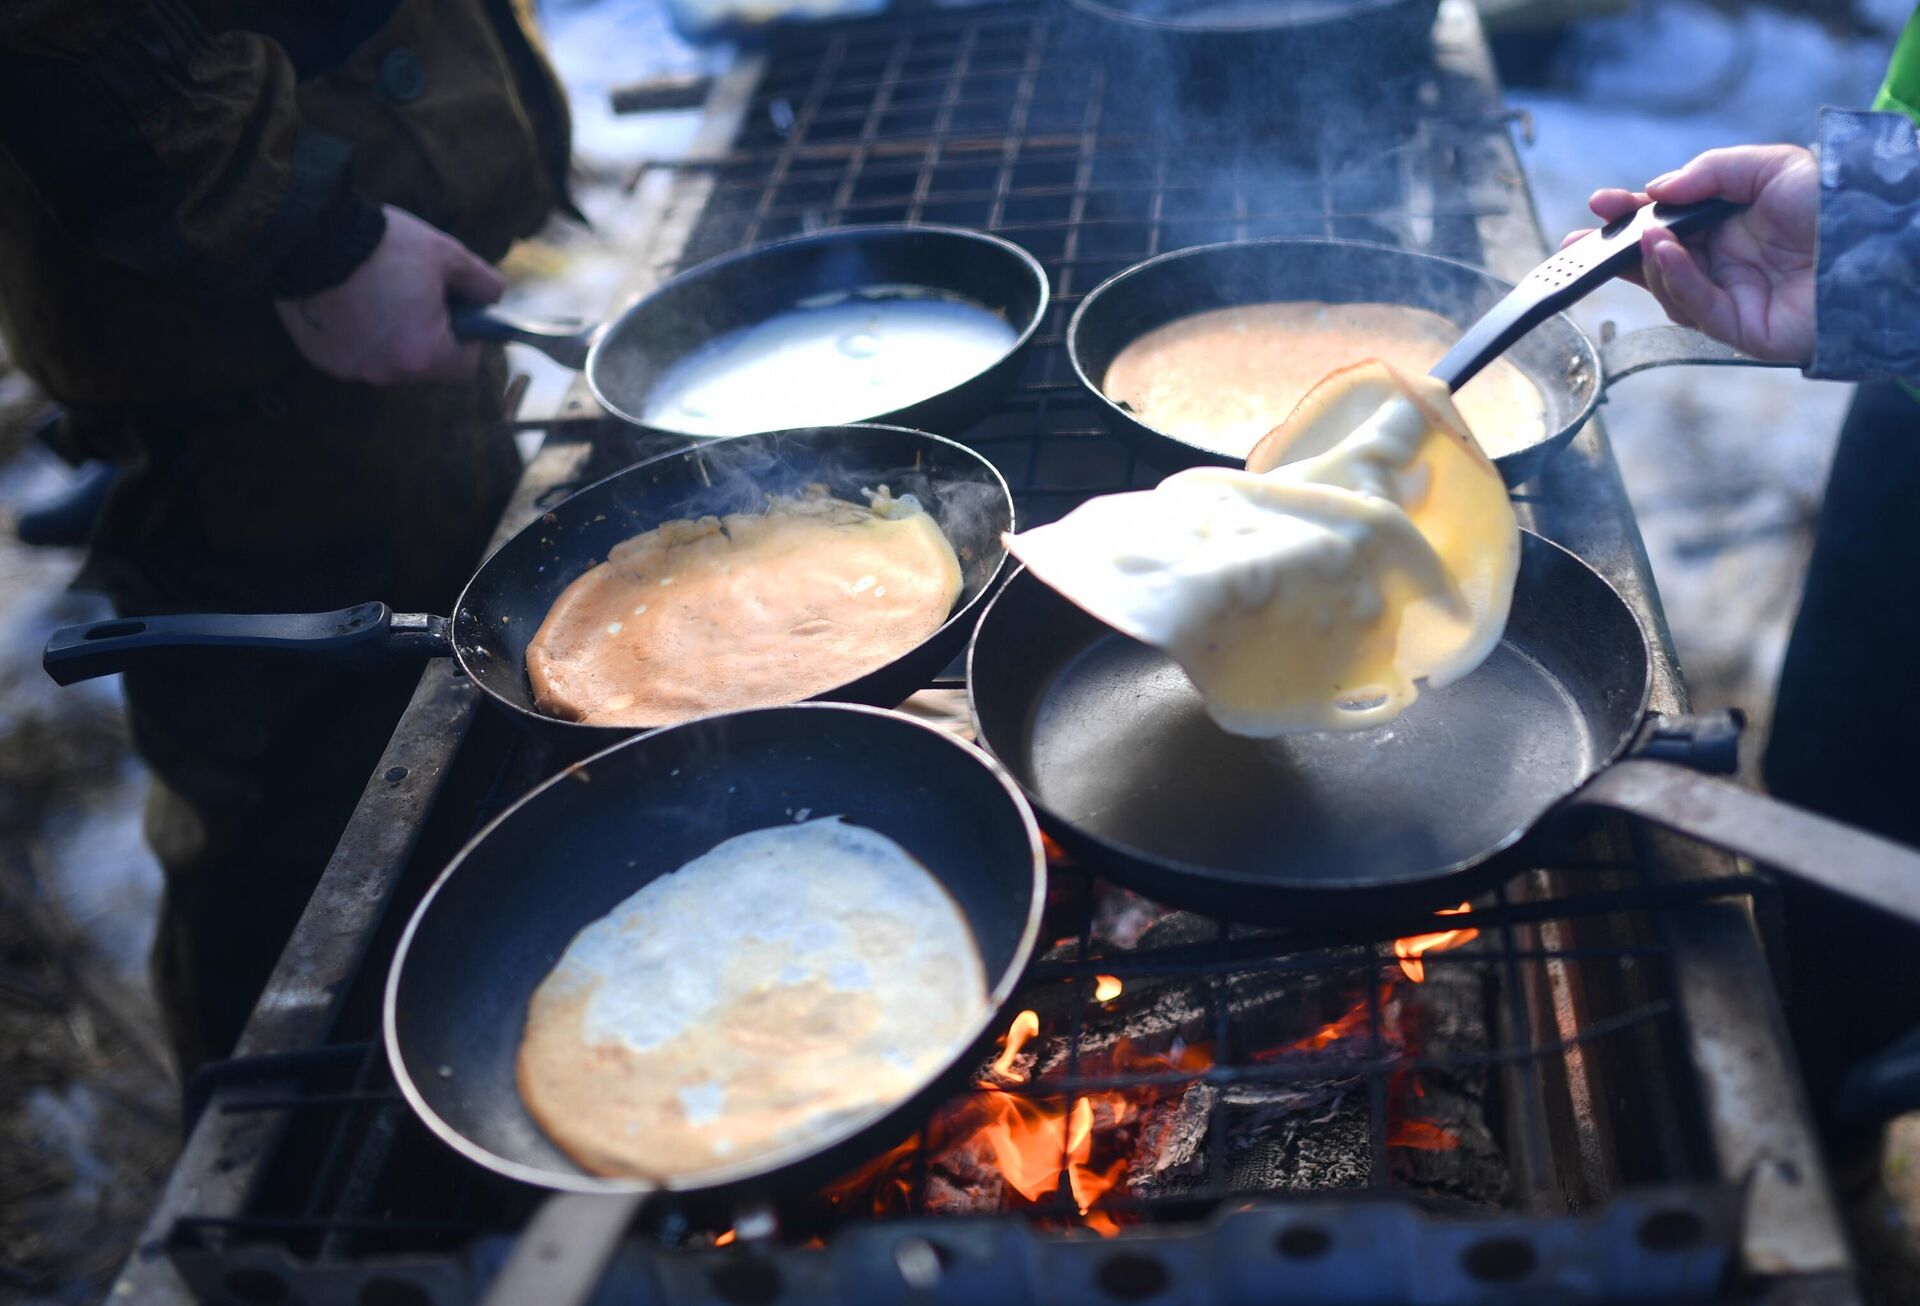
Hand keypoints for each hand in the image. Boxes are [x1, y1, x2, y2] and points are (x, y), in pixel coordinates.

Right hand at [274, 204, 504, 384]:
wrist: (311, 235)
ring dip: (392, 337)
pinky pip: (354, 353)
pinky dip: (358, 335)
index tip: (458, 313)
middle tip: (417, 297)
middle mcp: (387, 372)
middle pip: (425, 365)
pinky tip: (351, 301)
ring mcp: (351, 368)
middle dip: (428, 336)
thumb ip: (482, 282)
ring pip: (388, 360)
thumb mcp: (447, 254)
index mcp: (424, 354)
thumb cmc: (384, 245)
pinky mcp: (323, 359)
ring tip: (380, 294)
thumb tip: (494, 297)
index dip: (468, 341)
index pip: (465, 368)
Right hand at [1560, 144, 1817, 364]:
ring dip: (1651, 262)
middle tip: (1576, 245)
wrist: (1876, 244)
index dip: (1631, 217)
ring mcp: (1731, 298)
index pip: (1666, 225)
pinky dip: (1676, 281)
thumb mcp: (1769, 166)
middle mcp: (1725, 264)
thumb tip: (1656, 192)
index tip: (1600, 205)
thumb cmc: (1834, 202)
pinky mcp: (1742, 329)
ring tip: (1649, 235)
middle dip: (1612, 255)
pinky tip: (1668, 253)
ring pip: (1668, 288)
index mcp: (1729, 226)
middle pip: (1654, 264)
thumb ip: (1709, 173)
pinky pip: (1696, 309)